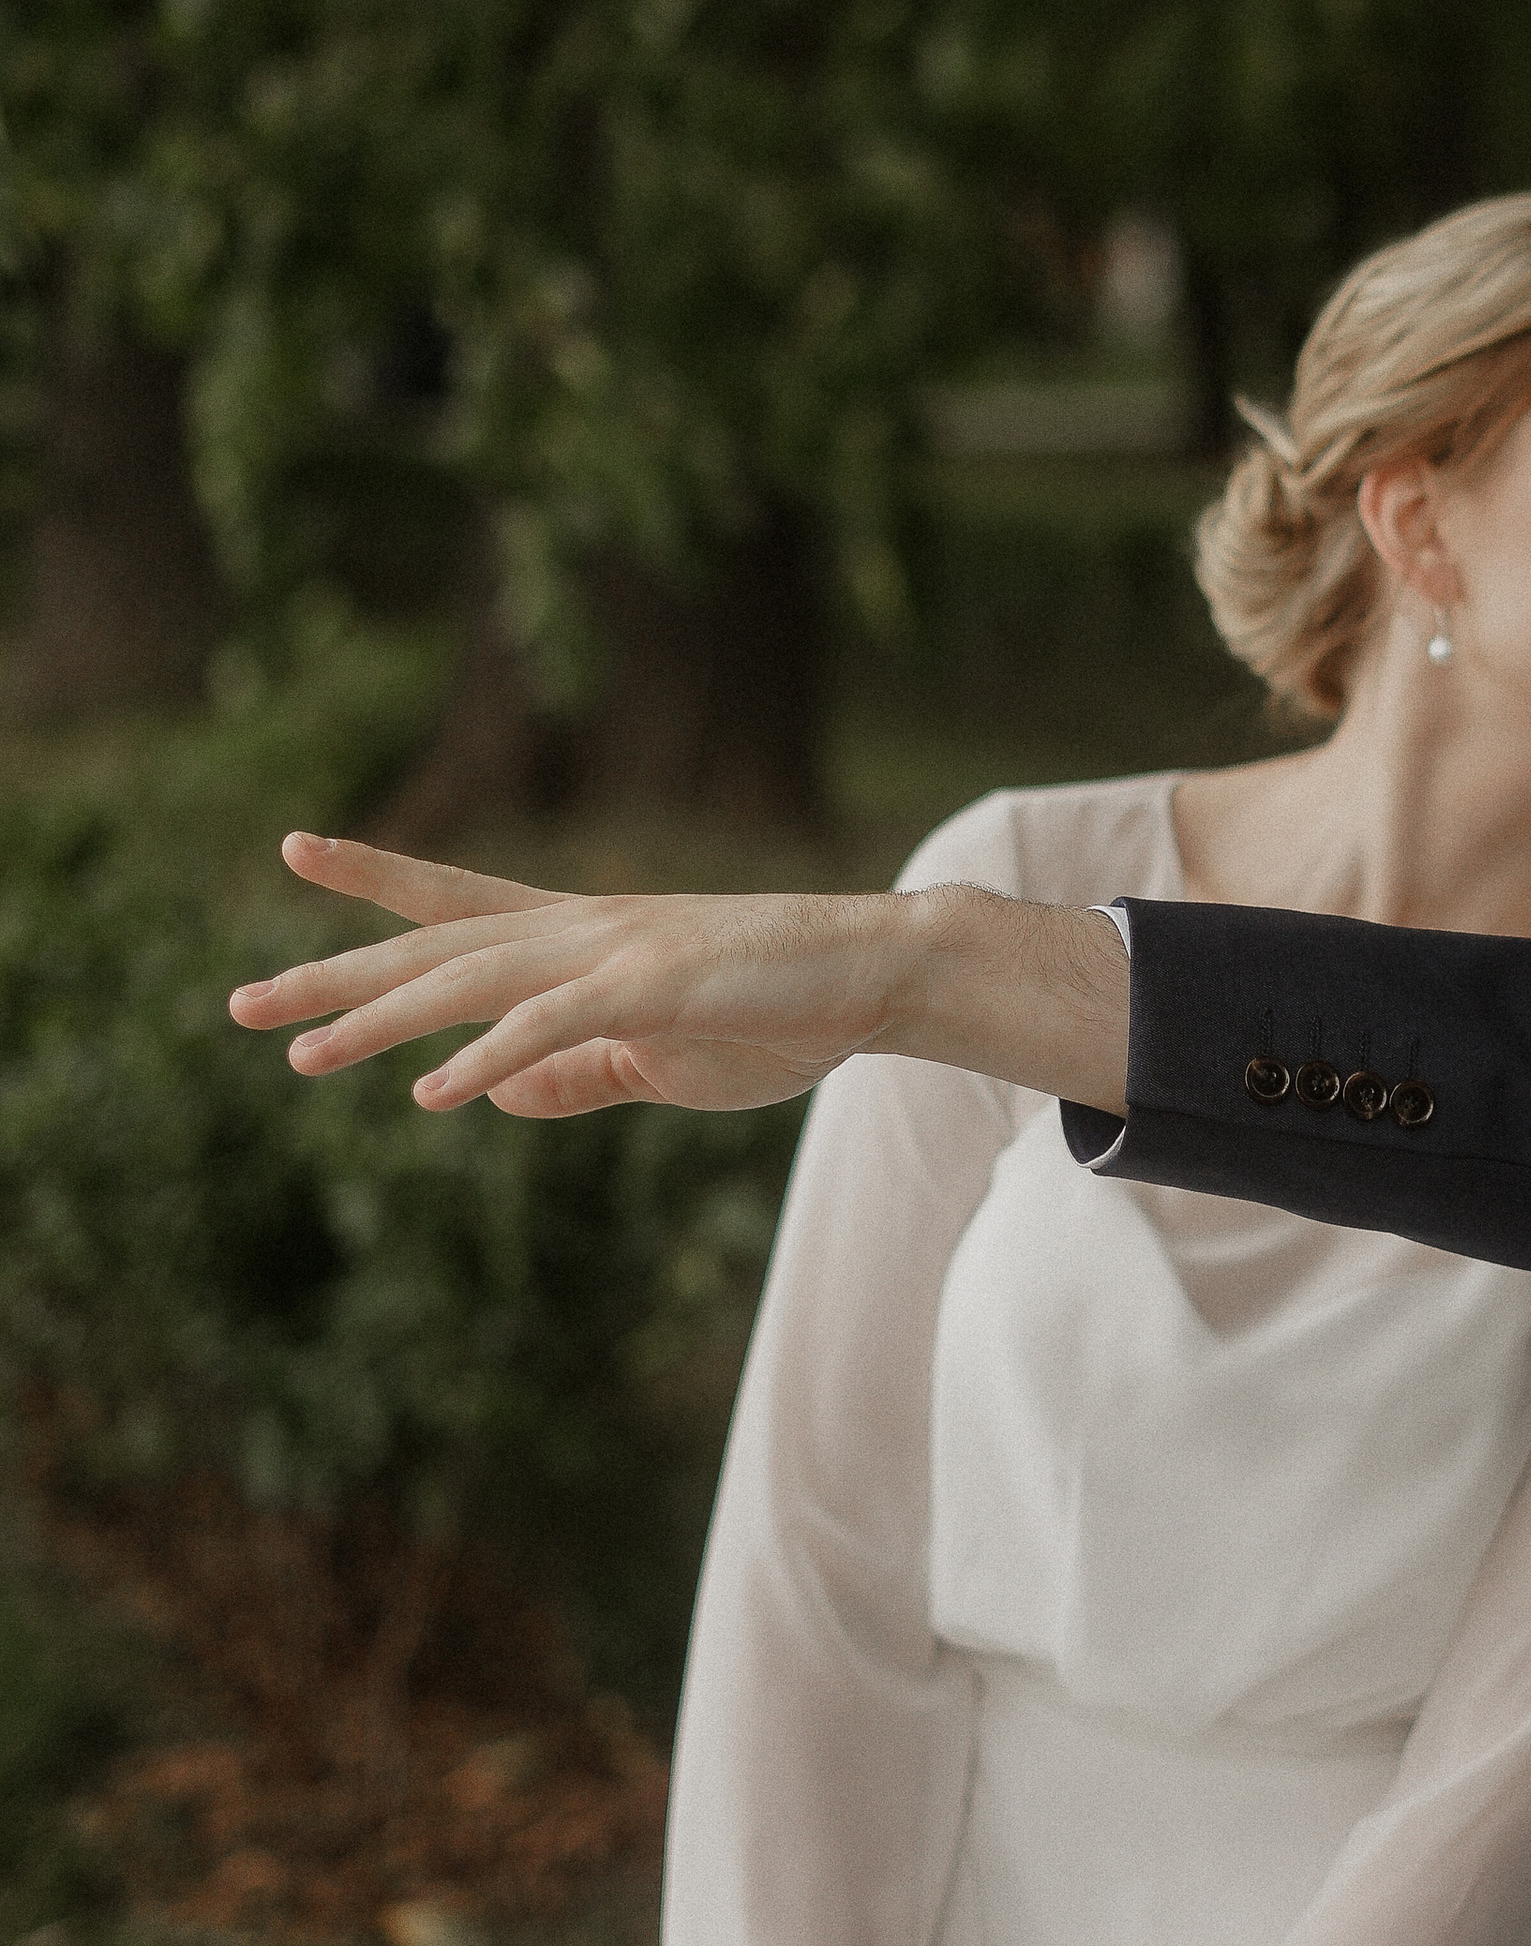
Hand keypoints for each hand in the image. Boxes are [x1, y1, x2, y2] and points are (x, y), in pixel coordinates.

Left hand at [226, 834, 1130, 1118]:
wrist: (878, 970)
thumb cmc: (778, 1011)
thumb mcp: (656, 1059)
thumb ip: (572, 1075)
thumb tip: (484, 1096)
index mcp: (579, 939)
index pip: (455, 903)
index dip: (374, 881)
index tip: (296, 849)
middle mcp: (579, 929)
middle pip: (433, 947)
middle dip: (333, 974)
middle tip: (237, 1004)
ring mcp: (613, 951)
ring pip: (470, 981)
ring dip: (381, 1018)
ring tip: (300, 1054)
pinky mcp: (653, 987)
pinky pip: (552, 1027)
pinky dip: (488, 1057)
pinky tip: (433, 1093)